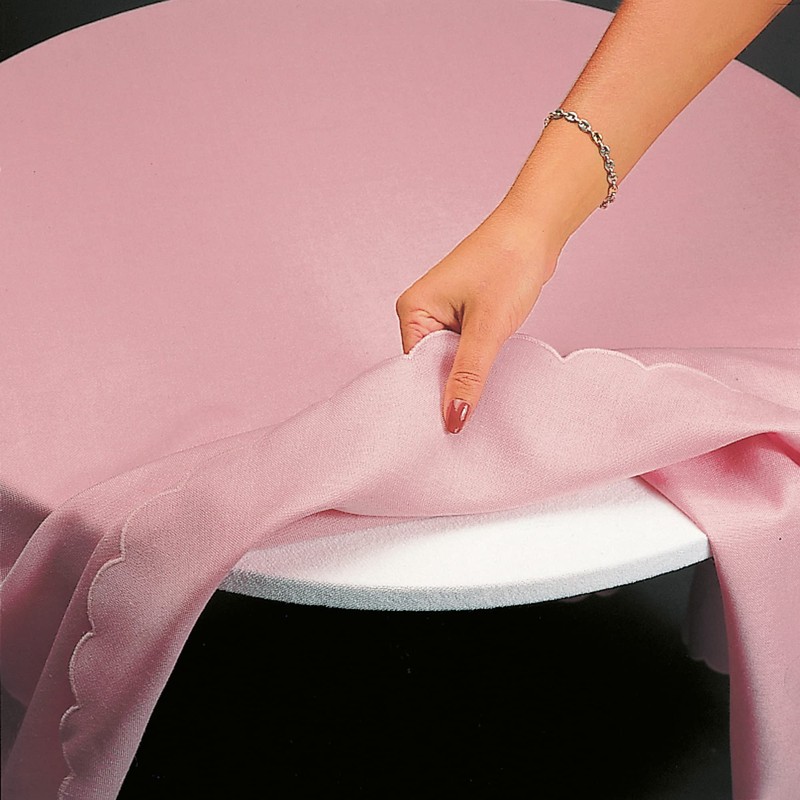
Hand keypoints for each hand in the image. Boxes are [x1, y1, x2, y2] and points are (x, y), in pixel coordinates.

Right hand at [395, 204, 560, 433]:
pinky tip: (489, 371)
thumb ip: (468, 376)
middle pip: (431, 368)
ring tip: (483, 392)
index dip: (432, 397)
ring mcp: (443, 313)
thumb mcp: (489, 327)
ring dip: (467, 374)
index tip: (449, 427)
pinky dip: (477, 362)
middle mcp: (422, 312)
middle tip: (469, 417)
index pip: (415, 370)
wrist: (537, 227)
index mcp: (413, 310)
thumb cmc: (509, 261)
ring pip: (450, 360)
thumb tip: (452, 418)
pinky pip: (464, 350)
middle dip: (451, 387)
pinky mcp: (464, 314)